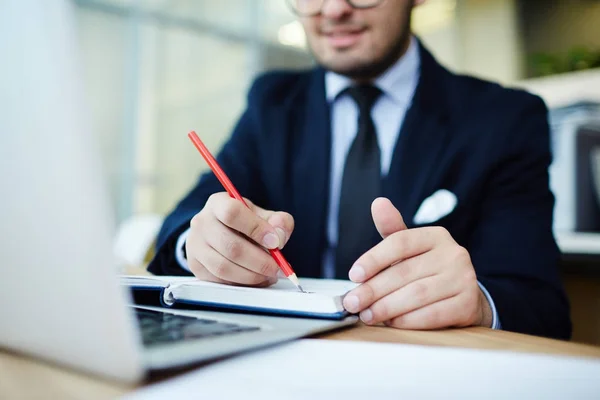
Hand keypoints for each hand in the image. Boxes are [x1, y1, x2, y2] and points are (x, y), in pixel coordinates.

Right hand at [185, 192, 293, 286]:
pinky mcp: (195, 265)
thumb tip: (279, 237)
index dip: (256, 229)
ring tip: (269, 275)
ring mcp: (195, 245)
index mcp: (218, 203)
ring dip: (251, 275)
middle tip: (277, 267)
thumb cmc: (243, 222)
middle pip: (230, 246)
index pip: (233, 213)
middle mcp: (201, 223)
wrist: (219, 231)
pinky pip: (219, 280)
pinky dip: (242, 283)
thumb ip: (278, 221)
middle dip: (259, 261)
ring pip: (224, 267)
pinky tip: (256, 279)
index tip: (275, 242)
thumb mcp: (262, 214)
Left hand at [342, 198, 492, 328]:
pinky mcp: (468, 304)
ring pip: (417, 295)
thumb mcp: (410, 249)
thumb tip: (378, 203)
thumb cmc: (428, 270)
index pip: (400, 242)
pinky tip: (391, 323)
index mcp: (436, 236)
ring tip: (367, 315)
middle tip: (353, 302)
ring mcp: (464, 279)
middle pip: (405, 272)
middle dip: (373, 290)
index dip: (373, 259)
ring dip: (387, 307)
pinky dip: (407, 321)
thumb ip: (391, 230)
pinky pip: (432, 315)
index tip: (353, 275)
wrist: (464, 296)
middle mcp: (454, 254)